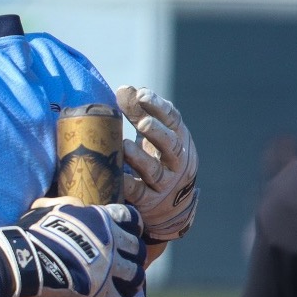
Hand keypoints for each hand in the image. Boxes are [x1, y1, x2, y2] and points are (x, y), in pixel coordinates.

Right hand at [0, 199, 147, 296]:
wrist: (21, 261)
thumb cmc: (30, 233)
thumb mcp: (48, 208)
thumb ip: (67, 204)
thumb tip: (74, 204)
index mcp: (100, 219)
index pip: (129, 217)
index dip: (133, 226)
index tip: (132, 233)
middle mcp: (110, 241)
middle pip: (137, 249)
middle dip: (136, 258)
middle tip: (129, 266)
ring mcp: (109, 268)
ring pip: (135, 277)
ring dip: (134, 286)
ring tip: (130, 293)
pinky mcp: (101, 293)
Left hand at [116, 85, 197, 240]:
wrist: (171, 207)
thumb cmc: (158, 160)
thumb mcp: (152, 136)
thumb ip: (138, 112)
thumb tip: (124, 89)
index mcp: (178, 139)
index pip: (173, 120)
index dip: (158, 107)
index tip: (142, 95)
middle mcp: (176, 161)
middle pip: (170, 145)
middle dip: (157, 132)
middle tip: (142, 122)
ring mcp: (165, 183)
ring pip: (154, 170)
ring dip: (140, 158)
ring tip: (125, 146)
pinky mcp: (150, 202)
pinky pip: (138, 193)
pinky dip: (128, 184)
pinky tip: (117, 176)